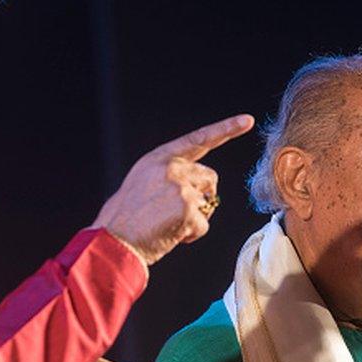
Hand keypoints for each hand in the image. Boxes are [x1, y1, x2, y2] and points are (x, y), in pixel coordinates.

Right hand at [94, 114, 253, 264]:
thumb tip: (194, 187)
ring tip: (168, 224)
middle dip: (202, 196)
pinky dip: (191, 235)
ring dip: (195, 217)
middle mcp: (171, 168)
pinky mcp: (188, 209)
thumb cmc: (124, 218)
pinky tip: (170, 235)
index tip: (247, 121)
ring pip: (208, 202)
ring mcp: (180, 187)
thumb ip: (166, 176)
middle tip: (178, 213)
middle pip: (210, 178)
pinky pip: (204, 225)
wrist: (114, 240)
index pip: (198, 140)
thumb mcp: (141, 183)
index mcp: (158, 158)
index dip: (225, 129)